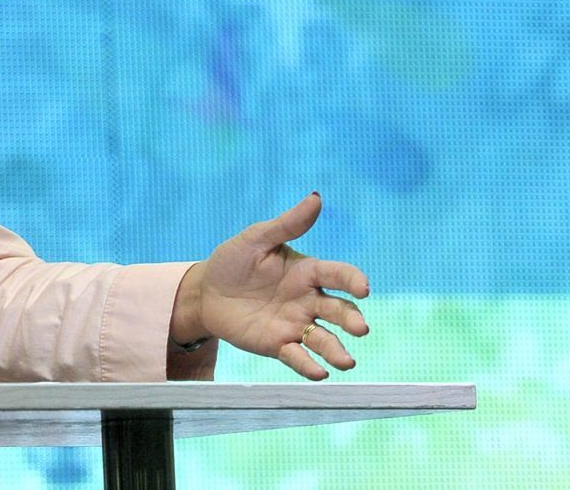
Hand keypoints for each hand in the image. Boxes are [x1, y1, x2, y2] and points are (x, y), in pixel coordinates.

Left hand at [172, 193, 369, 379]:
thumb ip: (287, 224)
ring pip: (323, 339)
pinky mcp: (278, 345)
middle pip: (337, 311)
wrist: (206, 292)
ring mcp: (295, 324)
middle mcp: (307, 300)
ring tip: (347, 361)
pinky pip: (297, 356)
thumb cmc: (233, 261)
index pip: (337, 274)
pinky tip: (318, 372)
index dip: (352, 280)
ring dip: (336, 350)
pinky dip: (309, 365)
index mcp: (307, 271)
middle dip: (351, 319)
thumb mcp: (256, 238)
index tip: (363, 288)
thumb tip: (316, 198)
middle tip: (361, 328)